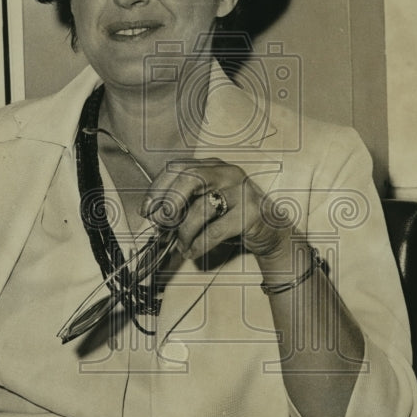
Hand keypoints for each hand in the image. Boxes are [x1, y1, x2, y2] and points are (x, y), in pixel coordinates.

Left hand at [140, 157, 286, 260]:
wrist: (270, 230)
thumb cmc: (231, 215)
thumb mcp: (207, 201)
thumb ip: (184, 202)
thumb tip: (154, 216)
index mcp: (212, 165)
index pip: (178, 167)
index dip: (158, 187)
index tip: (146, 210)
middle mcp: (227, 172)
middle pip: (190, 177)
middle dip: (170, 201)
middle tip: (162, 223)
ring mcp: (241, 191)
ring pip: (201, 208)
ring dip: (185, 232)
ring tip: (181, 245)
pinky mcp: (251, 213)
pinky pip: (215, 230)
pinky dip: (199, 244)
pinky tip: (193, 251)